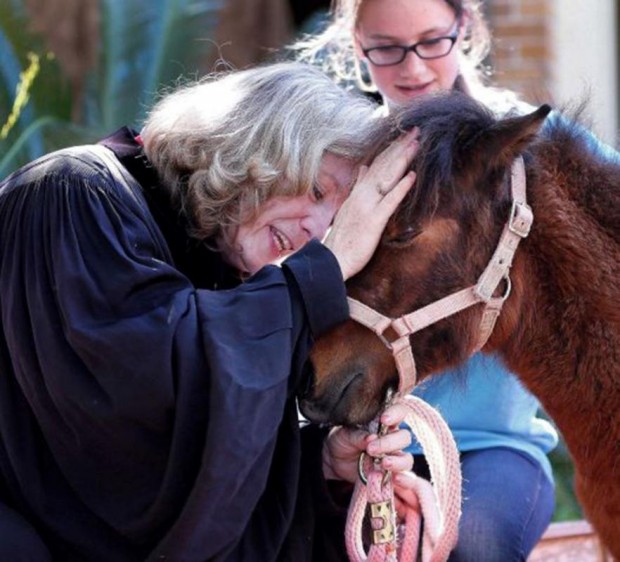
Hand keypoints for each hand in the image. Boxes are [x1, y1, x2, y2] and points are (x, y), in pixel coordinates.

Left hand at [322, 402, 413, 481]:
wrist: (335, 462)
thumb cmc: (342, 441)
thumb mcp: (344, 435)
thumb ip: (357, 435)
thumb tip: (372, 438)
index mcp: (384, 423)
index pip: (400, 412)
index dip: (396, 413)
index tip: (384, 419)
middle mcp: (392, 439)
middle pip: (404, 437)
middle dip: (389, 443)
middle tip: (371, 449)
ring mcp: (393, 458)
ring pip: (407, 458)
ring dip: (397, 461)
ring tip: (383, 463)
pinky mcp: (392, 475)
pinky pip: (406, 479)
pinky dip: (404, 479)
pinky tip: (394, 479)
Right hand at [323, 129, 417, 279]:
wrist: (331, 261)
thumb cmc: (341, 240)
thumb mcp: (347, 209)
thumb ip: (357, 188)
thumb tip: (364, 168)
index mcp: (357, 194)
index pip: (375, 166)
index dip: (389, 150)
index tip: (402, 137)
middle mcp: (361, 196)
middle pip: (382, 166)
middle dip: (399, 147)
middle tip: (415, 130)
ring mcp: (366, 207)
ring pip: (386, 178)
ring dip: (402, 159)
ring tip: (416, 144)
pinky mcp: (373, 222)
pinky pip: (389, 202)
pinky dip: (400, 188)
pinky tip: (412, 176)